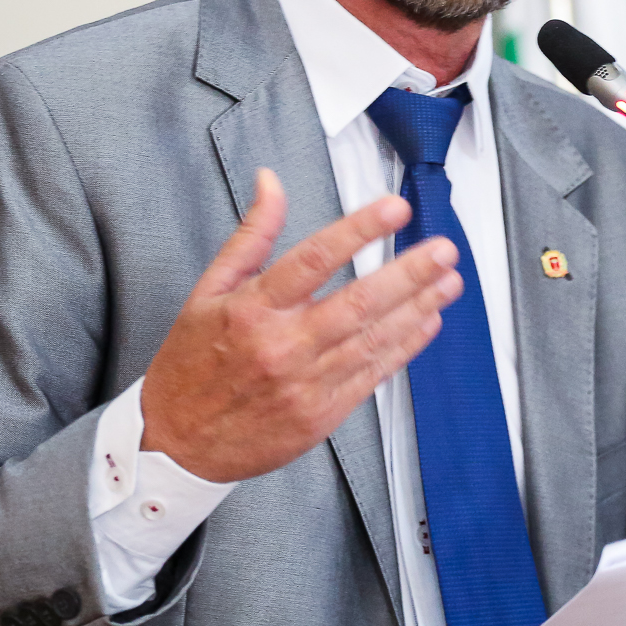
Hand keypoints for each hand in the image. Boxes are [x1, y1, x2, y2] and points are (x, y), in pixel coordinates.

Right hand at [140, 168, 460, 481]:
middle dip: (409, 273)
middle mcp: (282, 346)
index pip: (315, 258)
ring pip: (373, 339)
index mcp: (252, 310)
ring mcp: (304, 385)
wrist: (176, 443)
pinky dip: (403, 348)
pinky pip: (372, 376)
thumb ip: (251, 236)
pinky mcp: (320, 416)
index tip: (394, 209)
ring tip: (448, 281)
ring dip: (417, 307)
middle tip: (443, 249)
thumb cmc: (192, 364)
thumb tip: (271, 183)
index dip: (360, 229)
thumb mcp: (209, 290)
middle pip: (358, 302)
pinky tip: (426, 323)